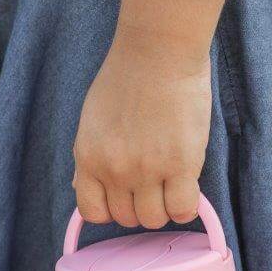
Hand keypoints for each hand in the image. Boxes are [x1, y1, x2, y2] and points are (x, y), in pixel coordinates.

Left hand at [73, 31, 209, 227]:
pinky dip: (186, 206)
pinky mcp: (181, 165)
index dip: (111, 209)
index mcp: (89, 157)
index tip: (124, 196)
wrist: (158, 51)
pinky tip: (188, 188)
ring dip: (164, 208)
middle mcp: (115, 169)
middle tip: (154, 185)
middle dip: (140, 206)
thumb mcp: (92, 119)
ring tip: (172, 185)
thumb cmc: (127, 76)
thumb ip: (90, 156)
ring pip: (154, 219)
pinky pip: (182, 209)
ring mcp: (148, 170)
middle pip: (127, 218)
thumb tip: (83, 185)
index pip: (93, 212)